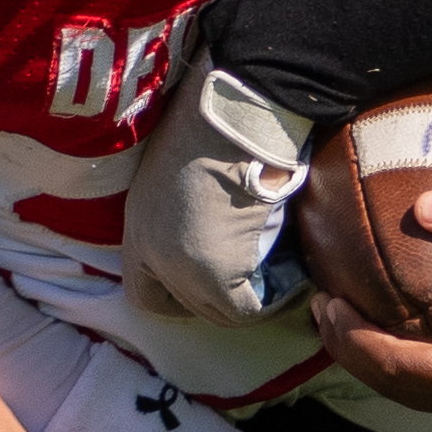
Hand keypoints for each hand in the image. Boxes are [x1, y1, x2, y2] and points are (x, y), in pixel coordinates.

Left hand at [119, 57, 319, 326]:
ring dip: (251, 297)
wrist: (232, 119)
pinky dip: (273, 297)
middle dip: (222, 297)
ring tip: (281, 275)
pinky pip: (247, 309)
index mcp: (138, 228)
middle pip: (185, 306)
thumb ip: (185, 212)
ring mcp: (180, 269)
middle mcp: (151, 254)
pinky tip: (293, 275)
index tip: (212, 283)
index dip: (179, 296)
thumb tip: (220, 228)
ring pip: (218, 312)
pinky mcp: (215, 275)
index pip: (144, 293)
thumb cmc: (216, 128)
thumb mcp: (181, 173)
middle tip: (258, 279)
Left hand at [305, 188, 431, 431]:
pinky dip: (430, 380)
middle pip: (408, 394)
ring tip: (356, 330)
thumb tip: (421, 206)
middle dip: (359, 356)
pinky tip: (417, 347)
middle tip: (323, 314)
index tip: (324, 304)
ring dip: (392, 372)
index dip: (353, 339)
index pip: (400, 368)